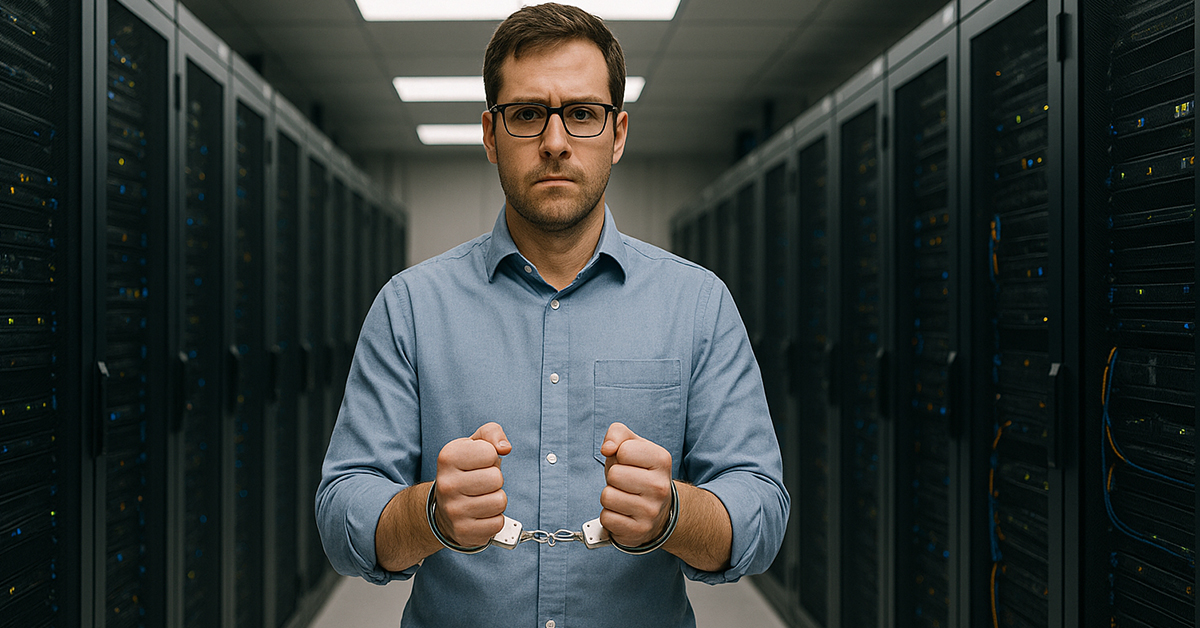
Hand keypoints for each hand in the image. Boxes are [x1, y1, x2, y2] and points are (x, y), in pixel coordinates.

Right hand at [433, 422, 510, 547]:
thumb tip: (504, 447)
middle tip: (481, 483)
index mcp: (448, 457)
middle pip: (496, 479)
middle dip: (495, 480)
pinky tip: (480, 514)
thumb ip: (492, 433)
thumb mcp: (475, 444)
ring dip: (496, 500)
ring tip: (481, 498)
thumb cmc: (466, 471)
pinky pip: (497, 523)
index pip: (490, 453)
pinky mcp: (463, 531)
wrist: (444, 506)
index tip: (479, 463)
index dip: (491, 457)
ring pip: (499, 501)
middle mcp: (446, 484)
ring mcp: (453, 510)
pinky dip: (494, 519)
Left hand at [599, 422, 673, 547]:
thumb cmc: (639, 473)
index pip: (624, 450)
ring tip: (624, 497)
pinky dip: (610, 515)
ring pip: (607, 497)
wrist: (658, 510)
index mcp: (662, 460)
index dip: (619, 456)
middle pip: (614, 474)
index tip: (629, 463)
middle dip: (613, 478)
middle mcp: (661, 487)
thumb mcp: (631, 446)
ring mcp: (651, 511)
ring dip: (610, 497)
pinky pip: (607, 518)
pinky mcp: (639, 531)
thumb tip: (607, 448)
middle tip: (626, 483)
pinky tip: (623, 513)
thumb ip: (617, 434)